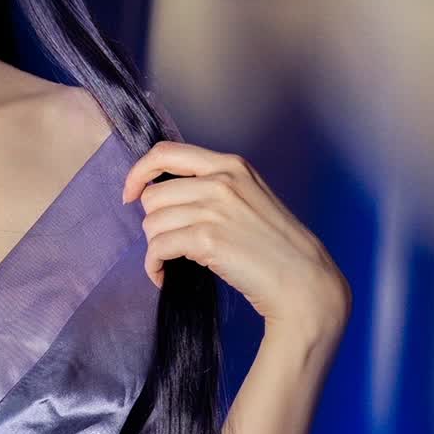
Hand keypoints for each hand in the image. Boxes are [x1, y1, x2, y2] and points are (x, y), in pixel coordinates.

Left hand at [121, 140, 351, 336]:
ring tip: (170, 262)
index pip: (165, 153)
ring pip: (152, 223)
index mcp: (230, 165)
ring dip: (155, 248)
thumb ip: (213, 188)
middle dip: (153, 223)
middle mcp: (221, 180)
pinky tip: (163, 277)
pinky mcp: (207, 239)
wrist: (303, 281)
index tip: (130, 194)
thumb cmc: (276, 247)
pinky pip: (158, 249)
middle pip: (153, 195)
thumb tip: (164, 196)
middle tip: (168, 243)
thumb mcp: (249, 199)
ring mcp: (214, 208)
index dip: (138, 173)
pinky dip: (153, 266)